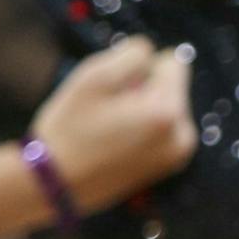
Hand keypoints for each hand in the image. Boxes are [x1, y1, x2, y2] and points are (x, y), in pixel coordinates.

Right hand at [28, 37, 197, 213]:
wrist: (55, 185)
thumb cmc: (71, 127)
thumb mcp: (95, 76)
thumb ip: (132, 55)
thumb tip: (154, 53)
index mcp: (169, 112)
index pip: (172, 63)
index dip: (141, 66)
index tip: (116, 86)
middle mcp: (182, 136)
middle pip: (170, 86)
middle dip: (143, 89)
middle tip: (108, 109)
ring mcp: (176, 155)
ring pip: (164, 107)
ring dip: (142, 107)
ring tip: (109, 125)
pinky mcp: (166, 167)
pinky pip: (160, 129)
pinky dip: (142, 127)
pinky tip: (114, 139)